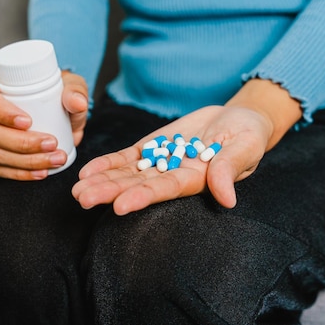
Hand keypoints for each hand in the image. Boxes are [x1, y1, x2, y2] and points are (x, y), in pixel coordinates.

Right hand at [0, 70, 88, 179]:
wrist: (65, 117)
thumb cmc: (60, 94)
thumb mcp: (71, 86)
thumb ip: (75, 90)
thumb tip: (77, 103)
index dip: (0, 111)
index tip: (27, 121)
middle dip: (21, 142)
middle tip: (52, 143)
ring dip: (27, 160)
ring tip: (56, 158)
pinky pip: (2, 170)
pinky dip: (23, 173)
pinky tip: (42, 172)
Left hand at [71, 79, 301, 213]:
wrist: (237, 118)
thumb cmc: (247, 135)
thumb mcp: (246, 147)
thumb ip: (230, 168)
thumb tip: (226, 198)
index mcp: (195, 180)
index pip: (165, 191)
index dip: (142, 197)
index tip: (120, 206)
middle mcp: (172, 175)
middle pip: (137, 185)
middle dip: (109, 192)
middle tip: (82, 199)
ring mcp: (160, 161)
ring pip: (126, 174)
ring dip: (101, 181)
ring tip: (77, 190)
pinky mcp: (152, 146)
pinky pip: (126, 157)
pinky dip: (107, 163)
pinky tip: (87, 171)